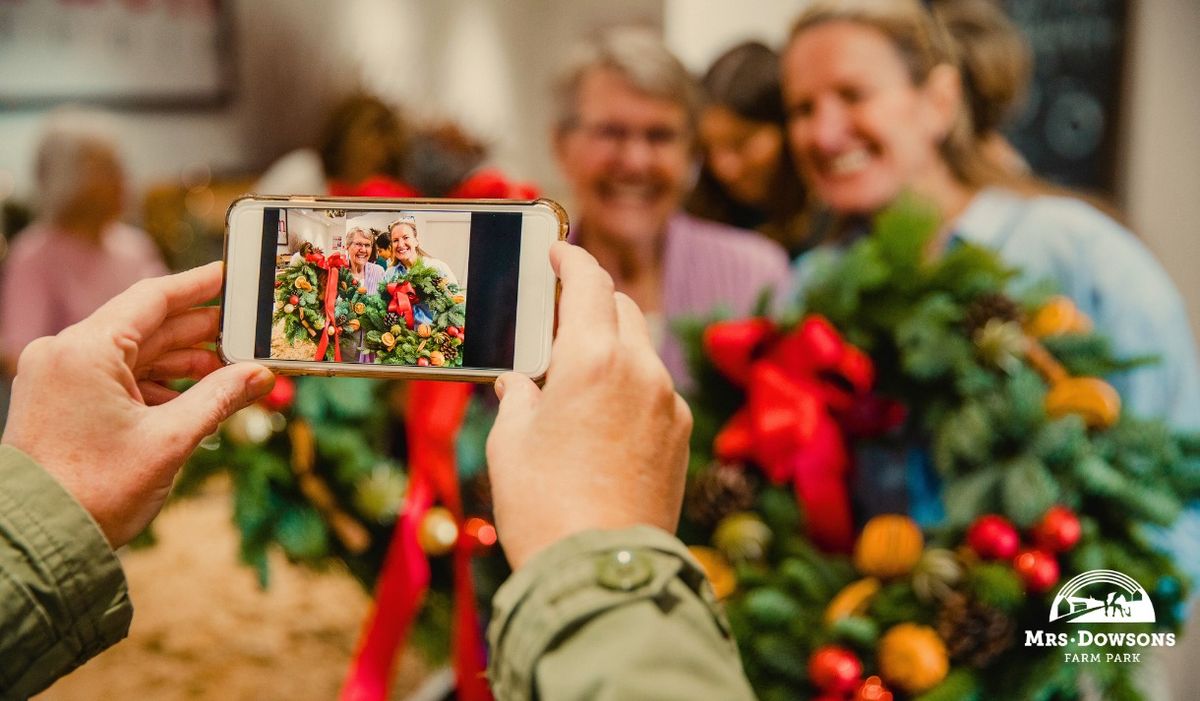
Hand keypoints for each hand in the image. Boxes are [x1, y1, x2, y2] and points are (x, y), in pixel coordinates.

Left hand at [1, 262, 274, 547]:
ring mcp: (58, 377)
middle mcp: (65, 353)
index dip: (200, 285)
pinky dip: (155, 384)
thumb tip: (260, 375)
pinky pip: (116, 377)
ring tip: (228, 374)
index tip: (234, 275)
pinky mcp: (59, 400)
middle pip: (146, 326)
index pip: (153, 297)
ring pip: (134, 354)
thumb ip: (220, 398)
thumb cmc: (95, 491)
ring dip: (181, 363)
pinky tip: (190, 399)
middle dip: (199, 333)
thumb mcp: (170, 440)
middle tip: (247, 333)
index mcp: (85, 350)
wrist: (38, 541)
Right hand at [486, 242, 691, 568]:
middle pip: (622, 309)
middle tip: (557, 316)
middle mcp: (642, 370)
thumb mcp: (509, 443)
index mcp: (594, 358)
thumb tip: (520, 383)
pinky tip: (602, 417)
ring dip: (612, 346)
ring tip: (576, 375)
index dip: (571, 259)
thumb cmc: (543, 505)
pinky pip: (655, 390)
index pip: (589, 282)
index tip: (557, 253)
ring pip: (642, 350)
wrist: (601, 571)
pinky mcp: (681, 437)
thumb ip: (517, 397)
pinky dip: (630, 384)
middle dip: (592, 302)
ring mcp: (668, 403)